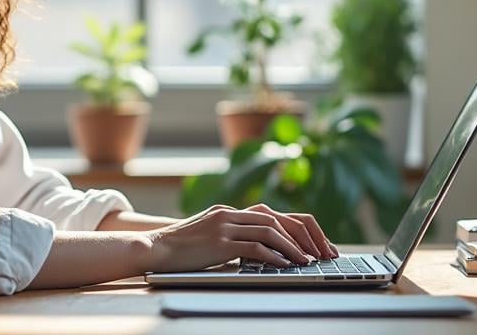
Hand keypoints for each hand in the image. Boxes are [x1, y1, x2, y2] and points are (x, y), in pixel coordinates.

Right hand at [144, 203, 336, 273]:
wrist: (156, 248)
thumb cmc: (182, 248)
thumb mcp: (210, 235)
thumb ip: (232, 235)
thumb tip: (261, 249)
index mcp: (229, 211)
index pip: (272, 214)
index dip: (296, 227)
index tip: (313, 243)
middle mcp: (230, 213)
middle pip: (276, 218)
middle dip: (302, 235)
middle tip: (320, 252)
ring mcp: (224, 226)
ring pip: (269, 230)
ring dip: (292, 247)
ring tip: (307, 261)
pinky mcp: (219, 242)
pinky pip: (254, 247)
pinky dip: (274, 255)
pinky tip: (285, 265)